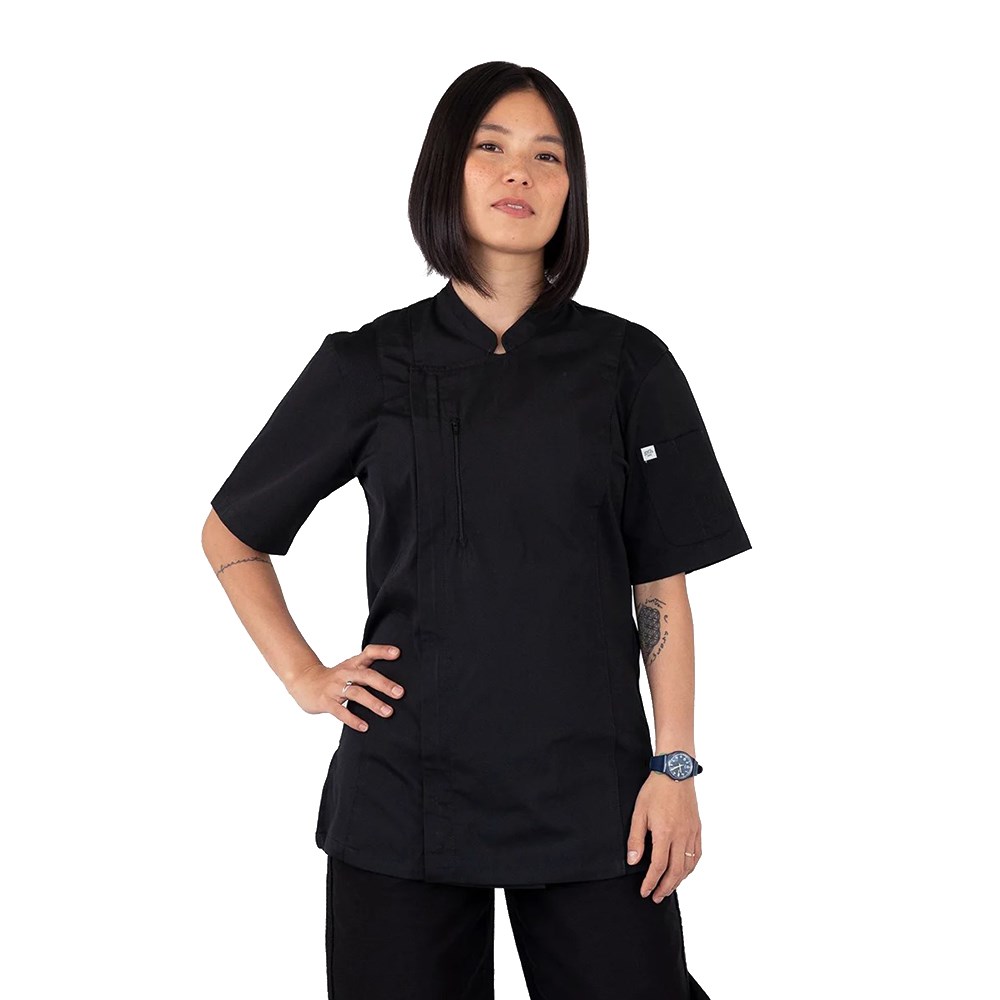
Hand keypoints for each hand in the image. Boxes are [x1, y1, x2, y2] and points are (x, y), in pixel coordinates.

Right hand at [285, 643, 404, 730]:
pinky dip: (353, 719)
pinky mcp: (326, 701)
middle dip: (384, 684)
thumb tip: (395, 681)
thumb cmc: (334, 678)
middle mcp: (345, 673)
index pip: (368, 653)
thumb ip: (369, 671)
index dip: (382, 651)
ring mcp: (335, 687)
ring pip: (356, 693)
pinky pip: (340, 711)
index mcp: (353, 664)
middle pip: (366, 675)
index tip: (398, 653)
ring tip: (388, 712)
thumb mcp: (350, 669)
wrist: (304, 682)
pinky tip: (364, 726)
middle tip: (400, 693)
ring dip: (373, 703)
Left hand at [625, 772, 701, 902]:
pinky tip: (684, 871)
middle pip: (675, 871)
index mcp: (665, 833)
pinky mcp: (697, 829)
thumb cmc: (655, 790)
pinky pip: (697, 854)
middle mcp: (681, 836)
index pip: (659, 866)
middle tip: (656, 897)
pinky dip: (691, 867)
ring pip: (688, 866)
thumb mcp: (639, 812)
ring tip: (668, 888)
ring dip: (678, 881)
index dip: (651, 882)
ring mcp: (692, 833)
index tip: (644, 891)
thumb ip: (636, 838)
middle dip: (665, 887)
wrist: (675, 772)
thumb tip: (633, 861)